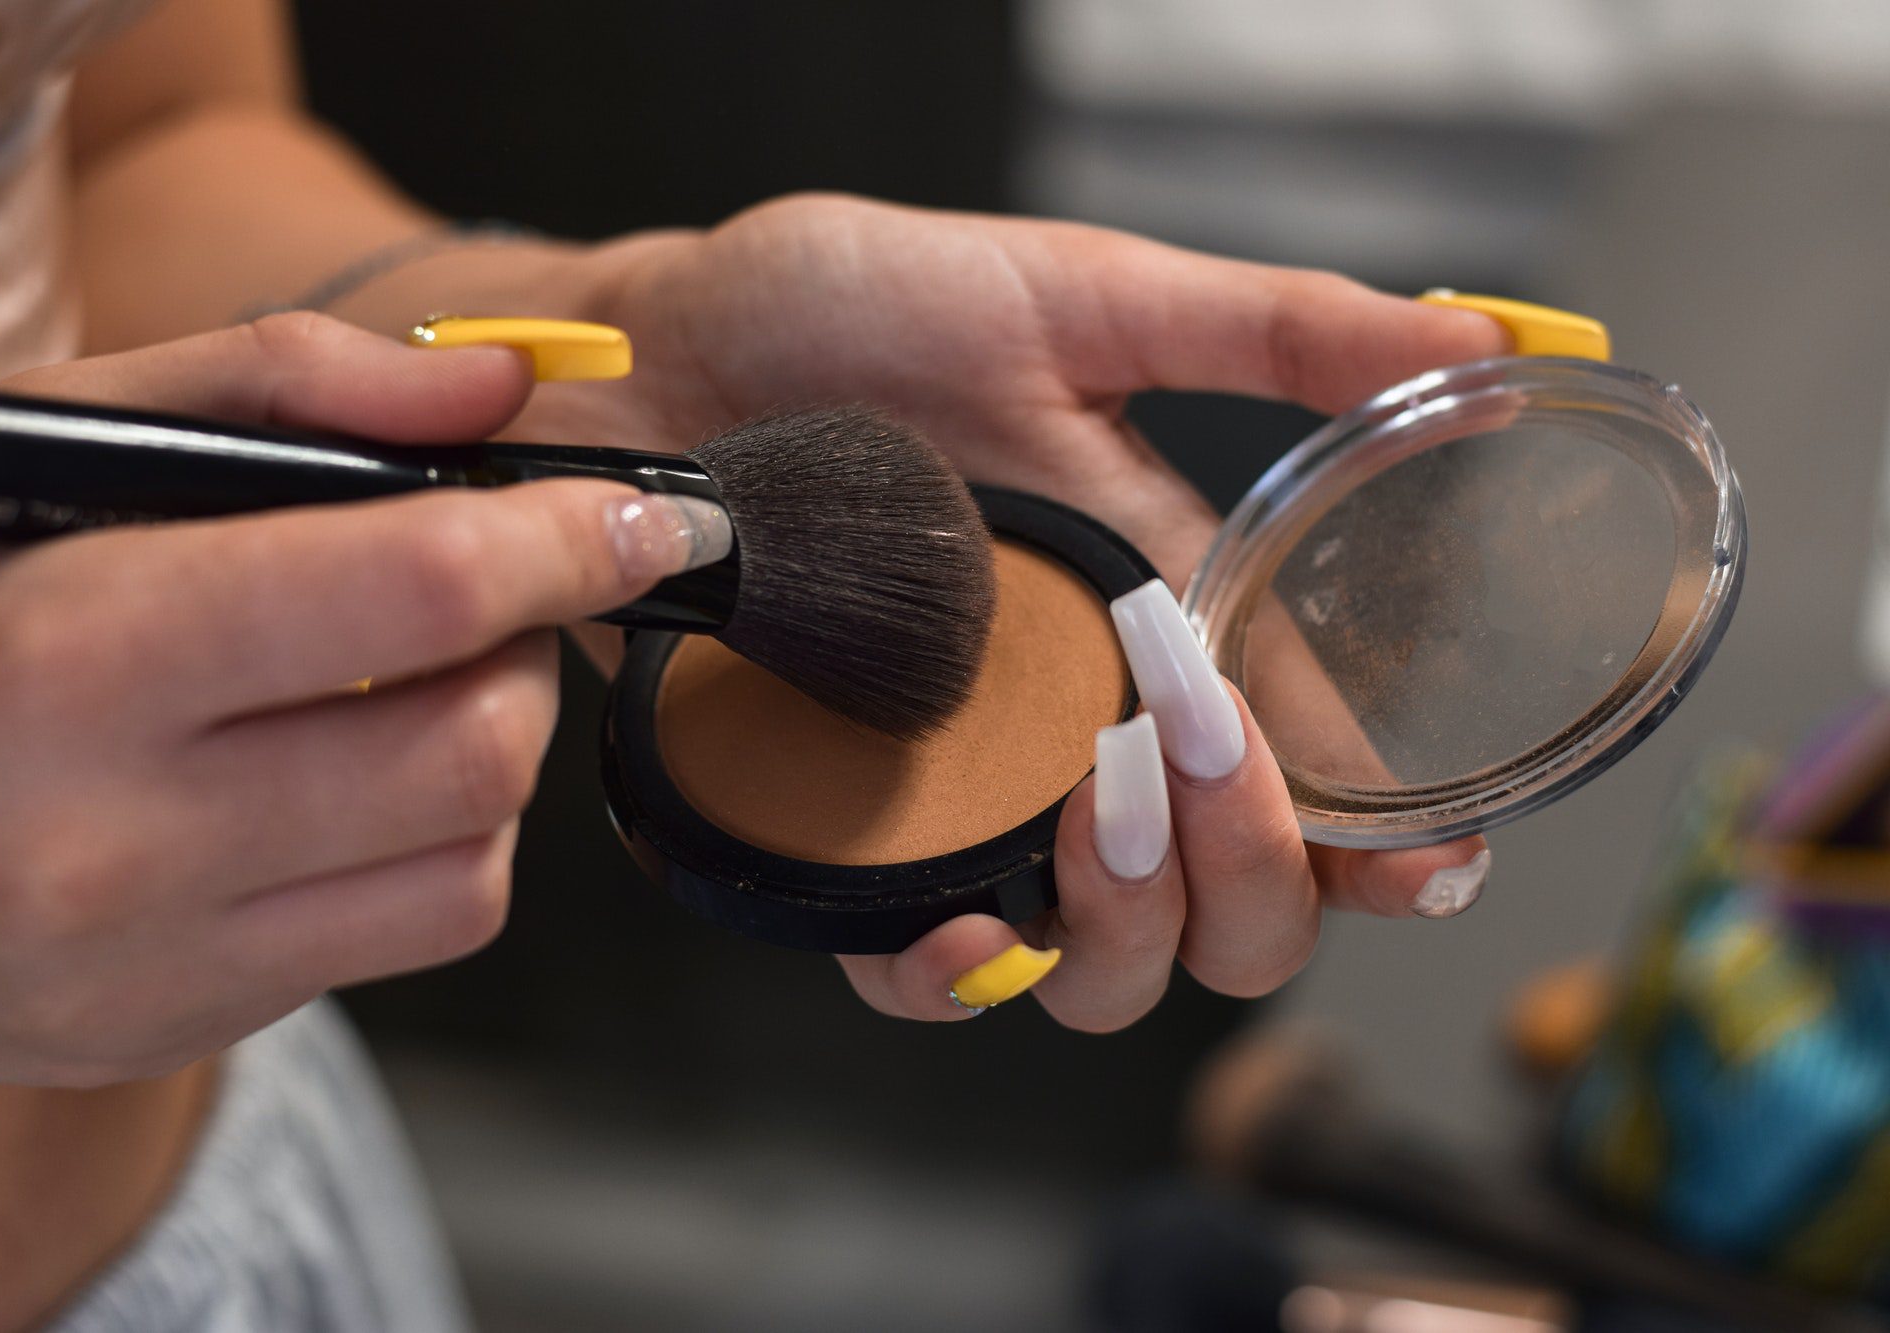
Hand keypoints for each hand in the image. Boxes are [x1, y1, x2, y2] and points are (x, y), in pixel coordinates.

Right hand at [0, 313, 714, 1083]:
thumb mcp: (61, 440)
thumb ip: (288, 386)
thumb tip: (502, 393)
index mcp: (75, 649)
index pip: (418, 589)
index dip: (569, 541)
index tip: (645, 517)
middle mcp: (113, 834)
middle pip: (477, 742)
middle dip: (526, 646)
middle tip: (474, 593)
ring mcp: (145, 960)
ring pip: (474, 856)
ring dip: (489, 751)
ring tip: (399, 686)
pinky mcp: (173, 1029)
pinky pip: (412, 933)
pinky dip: (435, 843)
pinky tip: (345, 789)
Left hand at [499, 196, 1509, 1024]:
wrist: (669, 353)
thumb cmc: (857, 311)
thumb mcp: (1081, 295)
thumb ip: (1272, 331)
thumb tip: (1476, 345)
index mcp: (1174, 622)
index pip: (1322, 774)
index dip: (1395, 846)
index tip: (1425, 856)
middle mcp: (1091, 733)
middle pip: (1237, 914)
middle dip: (1259, 879)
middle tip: (1196, 757)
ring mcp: (974, 794)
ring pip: (1107, 970)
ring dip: (1135, 926)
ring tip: (1091, 807)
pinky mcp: (849, 828)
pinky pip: (920, 971)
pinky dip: (955, 978)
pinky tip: (958, 922)